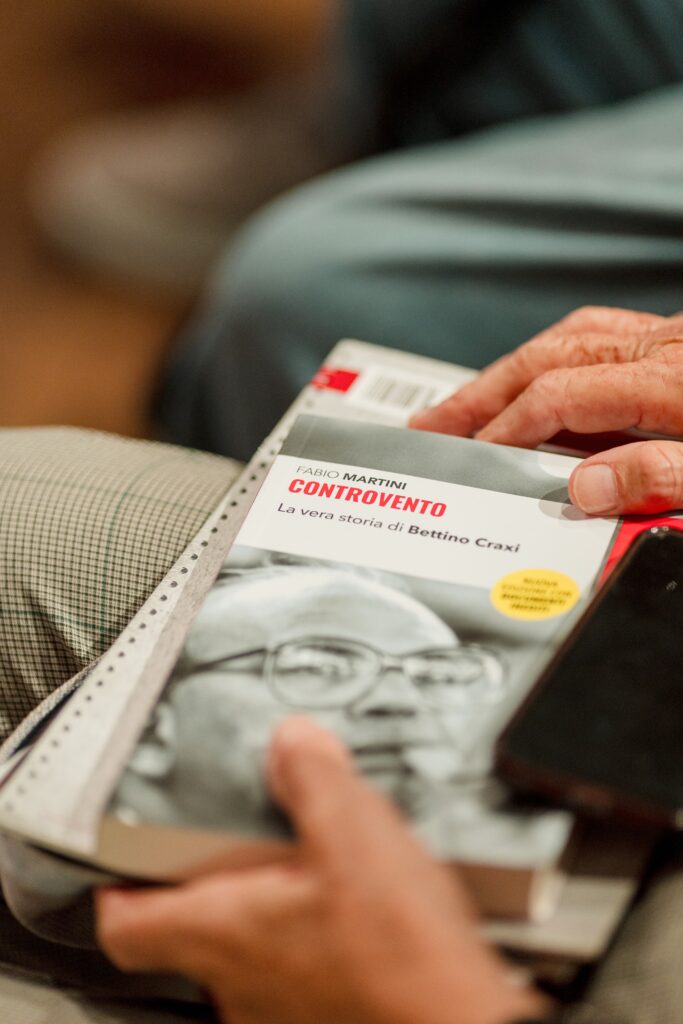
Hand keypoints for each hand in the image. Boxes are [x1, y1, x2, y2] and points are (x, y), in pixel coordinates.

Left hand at [97, 718, 547, 1023]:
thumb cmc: (404, 958)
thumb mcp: (355, 833)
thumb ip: (313, 776)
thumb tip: (291, 742)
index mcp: (225, 933)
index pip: (125, 925)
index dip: (120, 885)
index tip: (132, 852)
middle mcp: (240, 982)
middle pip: (189, 928)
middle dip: (213, 875)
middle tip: (241, 831)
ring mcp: (280, 1010)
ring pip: (246, 948)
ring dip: (268, 903)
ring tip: (311, 859)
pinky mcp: (325, 1014)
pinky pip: (297, 965)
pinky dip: (311, 930)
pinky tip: (359, 905)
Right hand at [411, 306, 682, 514]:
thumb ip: (658, 477)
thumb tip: (584, 488)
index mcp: (671, 379)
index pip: (559, 395)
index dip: (510, 427)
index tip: (476, 457)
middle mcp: (664, 346)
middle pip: (548, 355)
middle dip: (483, 391)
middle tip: (436, 420)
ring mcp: (673, 337)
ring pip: (571, 337)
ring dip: (515, 369)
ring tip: (475, 400)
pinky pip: (602, 334)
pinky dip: (557, 357)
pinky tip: (546, 382)